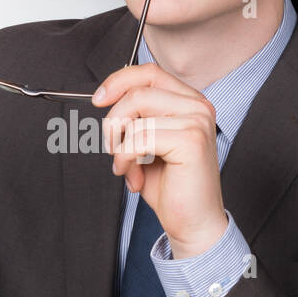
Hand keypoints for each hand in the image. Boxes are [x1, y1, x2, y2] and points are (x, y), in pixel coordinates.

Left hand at [92, 64, 227, 258]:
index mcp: (189, 102)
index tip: (99, 99)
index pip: (149, 73)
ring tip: (127, 168)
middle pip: (138, 91)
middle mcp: (198, 107)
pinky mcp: (191, 140)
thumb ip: (135, 118)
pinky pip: (139, 138)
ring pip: (136, 115)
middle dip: (114, 121)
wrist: (193, 222)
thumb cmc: (170, 187)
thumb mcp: (146, 144)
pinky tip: (133, 177)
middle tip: (111, 147)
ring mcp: (197, 121)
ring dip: (119, 146)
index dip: (119, 81)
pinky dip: (125, 158)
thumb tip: (108, 97)